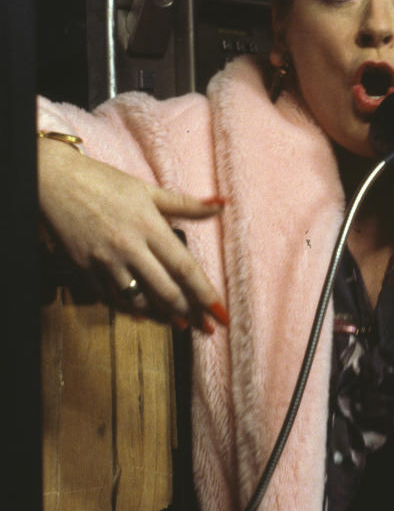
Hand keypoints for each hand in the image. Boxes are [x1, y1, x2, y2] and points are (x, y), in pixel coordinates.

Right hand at [37, 138, 227, 331]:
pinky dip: (129, 308)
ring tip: (180, 324)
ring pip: (138, 300)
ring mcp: (105, 261)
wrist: (54, 181)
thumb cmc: (105, 182)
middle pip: (165, 291)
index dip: (205, 294)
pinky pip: (110, 298)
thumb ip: (188, 205)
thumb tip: (222, 206)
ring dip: (162, 316)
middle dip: (190, 313)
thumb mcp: (149, 190)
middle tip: (207, 329)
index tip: (221, 314)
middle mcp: (129, 248)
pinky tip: (144, 314)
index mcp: (150, 227)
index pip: (185, 268)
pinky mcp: (83, 269)